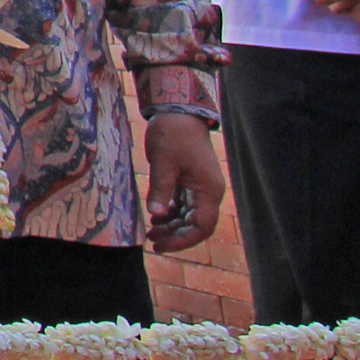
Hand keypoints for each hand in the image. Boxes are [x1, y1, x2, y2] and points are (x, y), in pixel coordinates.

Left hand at [144, 112, 226, 252]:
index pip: (202, 226)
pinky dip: (171, 214)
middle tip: (152, 241)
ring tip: (151, 231)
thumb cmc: (173, 135)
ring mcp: (200, 188)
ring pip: (189, 217)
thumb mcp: (163, 163)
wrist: (177, 113)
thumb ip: (161, 190)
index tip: (161, 246)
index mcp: (208, 190)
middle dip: (175, 235)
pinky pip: (184, 206)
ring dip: (172, 226)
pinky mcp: (191, 182)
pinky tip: (156, 217)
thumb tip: (157, 215)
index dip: (183, 240)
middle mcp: (208, 192)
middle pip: (196, 225)